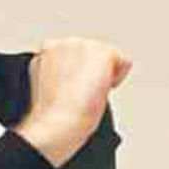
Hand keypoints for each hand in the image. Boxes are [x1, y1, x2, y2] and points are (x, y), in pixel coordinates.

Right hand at [18, 35, 130, 164]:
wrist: (58, 124)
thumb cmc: (51, 116)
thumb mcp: (45, 87)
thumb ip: (57, 72)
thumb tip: (73, 75)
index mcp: (45, 51)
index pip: (73, 54)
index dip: (77, 73)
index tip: (72, 89)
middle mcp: (63, 44)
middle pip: (92, 51)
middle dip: (92, 70)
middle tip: (83, 93)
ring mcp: (84, 46)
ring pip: (107, 55)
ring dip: (104, 72)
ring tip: (90, 92)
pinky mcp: (102, 52)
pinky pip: (123, 61)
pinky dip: (119, 77)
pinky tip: (102, 89)